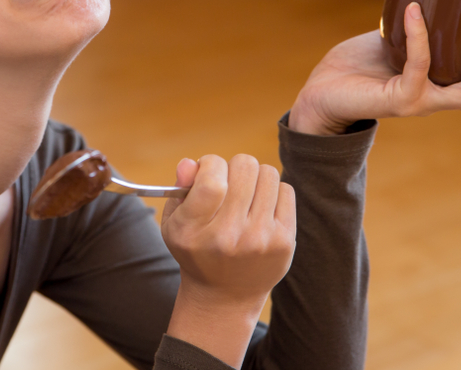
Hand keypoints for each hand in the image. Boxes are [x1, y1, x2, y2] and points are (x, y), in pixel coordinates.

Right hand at [161, 154, 295, 366]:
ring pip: (268, 173)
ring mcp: (260, 239)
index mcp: (194, 229)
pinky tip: (261, 208)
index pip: (212, 178)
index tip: (209, 174)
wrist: (225, 297)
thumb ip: (180, 189)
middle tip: (229, 186)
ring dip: (255, 178)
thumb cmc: (197, 250)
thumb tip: (191, 163)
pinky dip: (273, 192)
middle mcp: (228, 235)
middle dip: (234, 168)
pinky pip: (286, 190)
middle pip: (244, 166)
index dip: (210, 164)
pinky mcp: (284, 241)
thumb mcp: (175, 223)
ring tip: (246, 196)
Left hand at [290, 2, 460, 134]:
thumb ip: (421, 26)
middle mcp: (436, 100)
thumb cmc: (359, 64)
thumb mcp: (398, 40)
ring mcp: (419, 101)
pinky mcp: (396, 99)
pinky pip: (419, 65)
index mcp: (442, 88)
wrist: (322, 90)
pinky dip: (419, 35)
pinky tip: (414, 10)